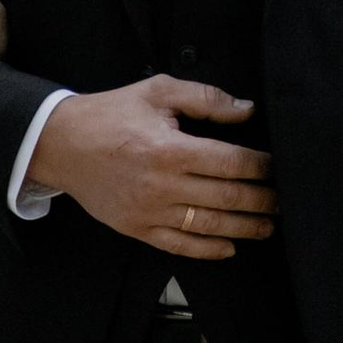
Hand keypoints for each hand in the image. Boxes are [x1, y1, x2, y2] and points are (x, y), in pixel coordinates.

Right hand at [26, 77, 274, 260]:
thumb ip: (205, 98)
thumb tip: (246, 110)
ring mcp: (148, 211)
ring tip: (266, 226)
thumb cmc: (110, 114)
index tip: (276, 166)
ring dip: (243, 228)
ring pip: (208, 226)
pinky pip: (179, 246)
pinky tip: (229, 247)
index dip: (260, 166)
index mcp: (169, 148)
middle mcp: (162, 184)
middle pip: (226, 197)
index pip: (230, 162)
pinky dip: (207, 250)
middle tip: (282, 200)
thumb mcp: (157, 92)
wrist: (60, 144)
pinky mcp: (136, 227)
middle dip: (261, 200)